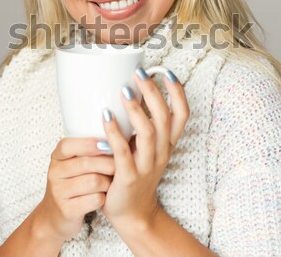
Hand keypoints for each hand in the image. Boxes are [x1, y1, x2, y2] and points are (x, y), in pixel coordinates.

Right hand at [35, 138, 114, 241]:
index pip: (68, 145)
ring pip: (94, 181)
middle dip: (108, 163)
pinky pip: (94, 199)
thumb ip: (87, 149)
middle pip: (86, 163)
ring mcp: (58, 192)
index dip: (89, 143)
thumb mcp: (72, 163)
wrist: (56, 216)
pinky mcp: (66, 210)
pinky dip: (103, 198)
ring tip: (111, 182)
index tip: (107, 142)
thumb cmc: (72, 184)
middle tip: (120, 165)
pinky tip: (104, 197)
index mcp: (57, 157)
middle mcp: (54, 173)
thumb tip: (115, 133)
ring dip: (107, 182)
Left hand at [101, 67, 189, 229]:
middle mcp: (161, 152)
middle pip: (164, 118)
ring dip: (137, 110)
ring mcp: (146, 166)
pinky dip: (114, 132)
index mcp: (168, 143)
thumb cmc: (137, 173)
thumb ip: (144, 125)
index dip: (178, 93)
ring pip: (148, 133)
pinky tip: (105, 115)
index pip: (182, 115)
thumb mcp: (148, 149)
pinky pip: (123, 152)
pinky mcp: (129, 177)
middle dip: (153, 93)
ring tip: (124, 91)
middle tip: (140, 73)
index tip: (167, 72)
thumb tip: (131, 91)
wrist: (134, 214)